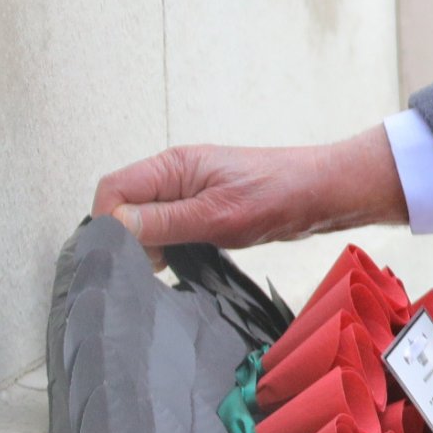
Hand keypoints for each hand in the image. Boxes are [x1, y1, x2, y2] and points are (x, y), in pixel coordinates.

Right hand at [90, 127, 407, 262]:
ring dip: (151, 246)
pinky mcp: (205, 208)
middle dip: (128, 240)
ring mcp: (190, 191)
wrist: (325, 193)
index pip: (111, 190)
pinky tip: (187, 262)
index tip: (120, 257)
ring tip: (176, 264)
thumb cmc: (281, 194)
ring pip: (146, 221)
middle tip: (153, 267)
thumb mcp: (217, 216)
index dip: (107, 226)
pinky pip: (171, 228)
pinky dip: (172, 247)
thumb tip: (113, 228)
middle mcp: (176, 175)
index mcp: (173, 166)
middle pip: (124, 207)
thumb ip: (163, 223)